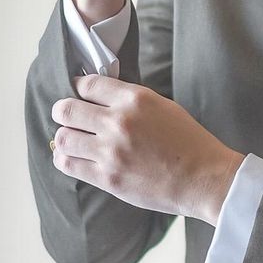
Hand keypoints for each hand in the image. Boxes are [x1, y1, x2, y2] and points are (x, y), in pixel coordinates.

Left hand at [50, 74, 244, 225]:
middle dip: (62, 110)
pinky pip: (68, 164)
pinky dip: (64, 158)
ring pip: (62, 138)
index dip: (78, 86)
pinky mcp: (106, 177)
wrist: (200, 176)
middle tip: (65, 114)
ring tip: (71, 137)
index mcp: (136, 99)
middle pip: (67, 110)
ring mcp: (110, 151)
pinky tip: (72, 156)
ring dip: (64, 136)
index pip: (89, 84)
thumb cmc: (187, 140)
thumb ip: (131, 102)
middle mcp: (119, 121)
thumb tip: (103, 100)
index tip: (76, 91)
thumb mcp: (163, 106)